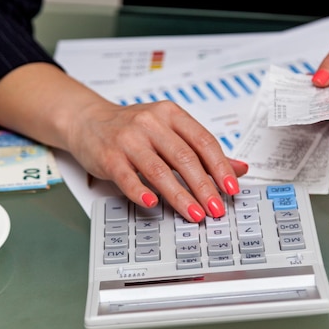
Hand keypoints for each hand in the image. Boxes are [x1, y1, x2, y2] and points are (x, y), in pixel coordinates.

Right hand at [67, 99, 248, 221]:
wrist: (88, 120)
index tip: (231, 188)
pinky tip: (153, 204)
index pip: (203, 141)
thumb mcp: (170, 130)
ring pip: (159, 170)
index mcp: (171, 115)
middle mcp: (151, 123)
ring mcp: (128, 139)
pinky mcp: (109, 156)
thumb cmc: (133, 128)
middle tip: (216, 208)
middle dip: (204, 187)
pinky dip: (140, 191)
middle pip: (184, 158)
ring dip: (180, 196)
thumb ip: (203, 150)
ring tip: (194, 214)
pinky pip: (127, 177)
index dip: (220, 167)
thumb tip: (240, 168)